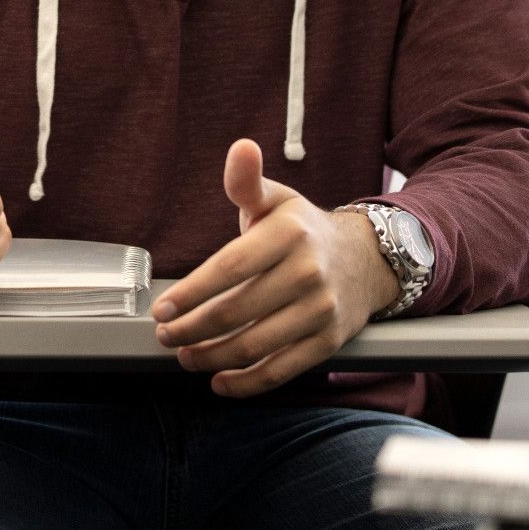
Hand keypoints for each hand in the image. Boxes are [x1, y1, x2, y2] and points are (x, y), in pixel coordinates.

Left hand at [151, 139, 396, 397]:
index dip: (191, 292)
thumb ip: (246, 181)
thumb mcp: (276, 199)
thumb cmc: (302, 230)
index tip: (162, 309)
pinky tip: (220, 381)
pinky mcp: (329, 342)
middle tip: (165, 336)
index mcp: (288, 234)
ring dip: (211, 356)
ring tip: (185, 355)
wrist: (366, 260)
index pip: (229, 267)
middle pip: (236, 310)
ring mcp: (321, 310)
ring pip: (255, 344)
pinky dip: (247, 382)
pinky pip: (283, 369)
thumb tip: (241, 147)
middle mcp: (308, 273)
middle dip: (192, 328)